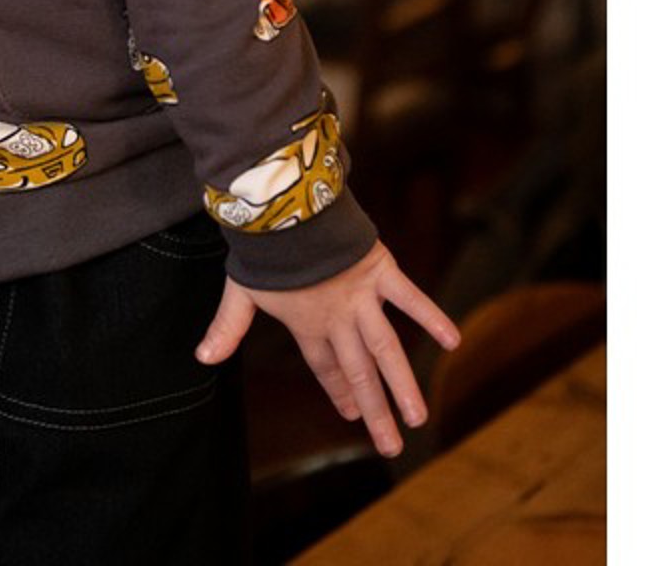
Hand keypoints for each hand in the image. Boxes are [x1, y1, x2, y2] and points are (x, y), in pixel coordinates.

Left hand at [195, 243, 458, 457]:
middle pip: (359, 371)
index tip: (350, 416)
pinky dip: (430, 315)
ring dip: (401, 383)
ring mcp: (361, 296)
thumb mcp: (240, 290)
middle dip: (375, 409)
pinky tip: (453, 340)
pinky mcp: (378, 269)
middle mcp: (337, 317)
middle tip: (392, 447)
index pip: (325, 366)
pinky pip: (409, 296)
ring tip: (419, 418)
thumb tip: (201, 359)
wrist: (281, 208)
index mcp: (306, 323)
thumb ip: (227, 327)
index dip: (337, 391)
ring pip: (385, 348)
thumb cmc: (261, 248)